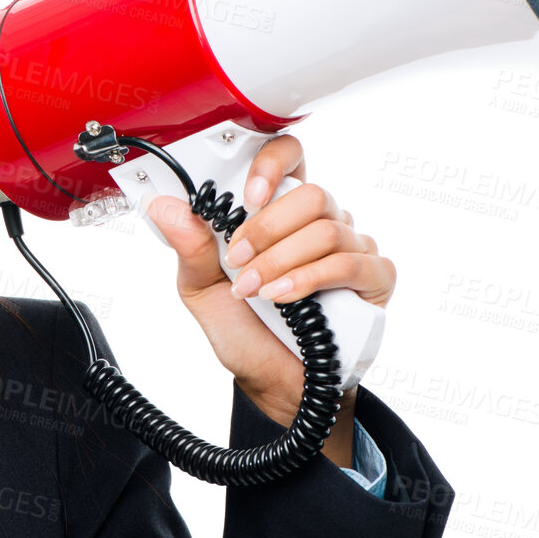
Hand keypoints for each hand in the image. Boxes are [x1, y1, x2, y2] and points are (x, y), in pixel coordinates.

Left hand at [143, 132, 395, 469]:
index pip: (291, 156)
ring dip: (280, 261)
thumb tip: (163, 206)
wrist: (272, 381)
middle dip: (266, 229)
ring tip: (254, 291)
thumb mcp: (202, 287)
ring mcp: (354, 247)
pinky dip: (309, 279)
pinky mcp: (375, 279)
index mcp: (281, 210)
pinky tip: (284, 297)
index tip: (248, 197)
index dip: (272, 164)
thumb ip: (189, 245)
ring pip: (326, 229)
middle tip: (238, 262)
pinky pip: (351, 263)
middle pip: (311, 193)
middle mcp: (322, 221)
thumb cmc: (244, 328)